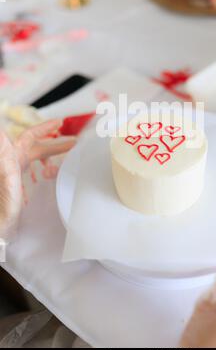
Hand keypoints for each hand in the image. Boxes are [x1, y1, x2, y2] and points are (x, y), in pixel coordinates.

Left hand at [0, 120, 75, 240]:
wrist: (0, 227)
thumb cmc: (2, 207)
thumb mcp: (8, 180)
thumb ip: (6, 156)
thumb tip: (2, 132)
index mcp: (11, 158)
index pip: (29, 136)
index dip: (44, 128)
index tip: (59, 123)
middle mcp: (12, 162)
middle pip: (36, 147)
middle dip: (55, 143)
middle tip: (73, 142)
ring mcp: (14, 171)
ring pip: (36, 158)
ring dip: (51, 155)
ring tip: (67, 155)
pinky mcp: (17, 182)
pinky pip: (33, 169)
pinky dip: (45, 166)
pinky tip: (51, 171)